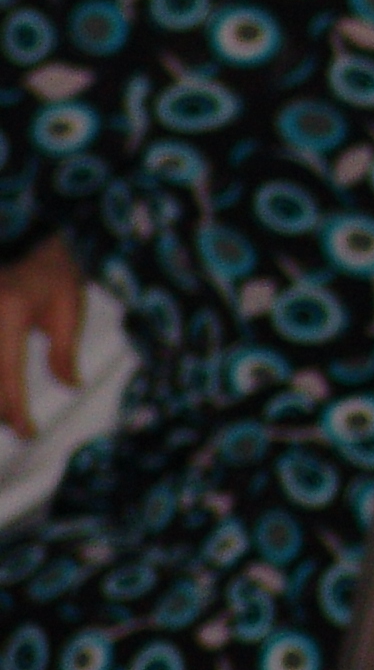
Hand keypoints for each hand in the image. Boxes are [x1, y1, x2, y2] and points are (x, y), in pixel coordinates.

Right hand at [0, 237, 82, 438]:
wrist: (28, 238)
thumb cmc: (53, 271)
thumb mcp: (67, 307)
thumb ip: (63, 350)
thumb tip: (71, 386)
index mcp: (9, 312)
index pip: (7, 373)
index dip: (14, 408)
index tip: (27, 432)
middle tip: (14, 426)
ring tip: (6, 413)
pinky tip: (2, 389)